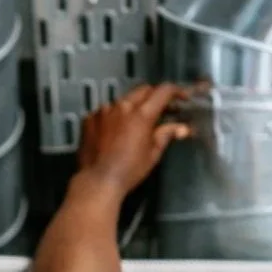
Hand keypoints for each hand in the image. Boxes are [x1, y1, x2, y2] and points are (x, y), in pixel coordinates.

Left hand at [75, 83, 191, 198]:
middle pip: (143, 90)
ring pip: (124, 100)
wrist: (97, 181)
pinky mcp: (89, 118)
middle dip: (155, 96)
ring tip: (137, 122)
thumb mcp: (153, 153)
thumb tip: (182, 128)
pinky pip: (106, 111)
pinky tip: (116, 131)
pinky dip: (115, 116)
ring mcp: (103, 110)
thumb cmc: (129, 170)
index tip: (182, 97)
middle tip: (163, 109)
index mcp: (142, 114)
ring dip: (134, 106)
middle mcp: (122, 106)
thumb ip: (167, 134)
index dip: (176, 91)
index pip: (163, 91)